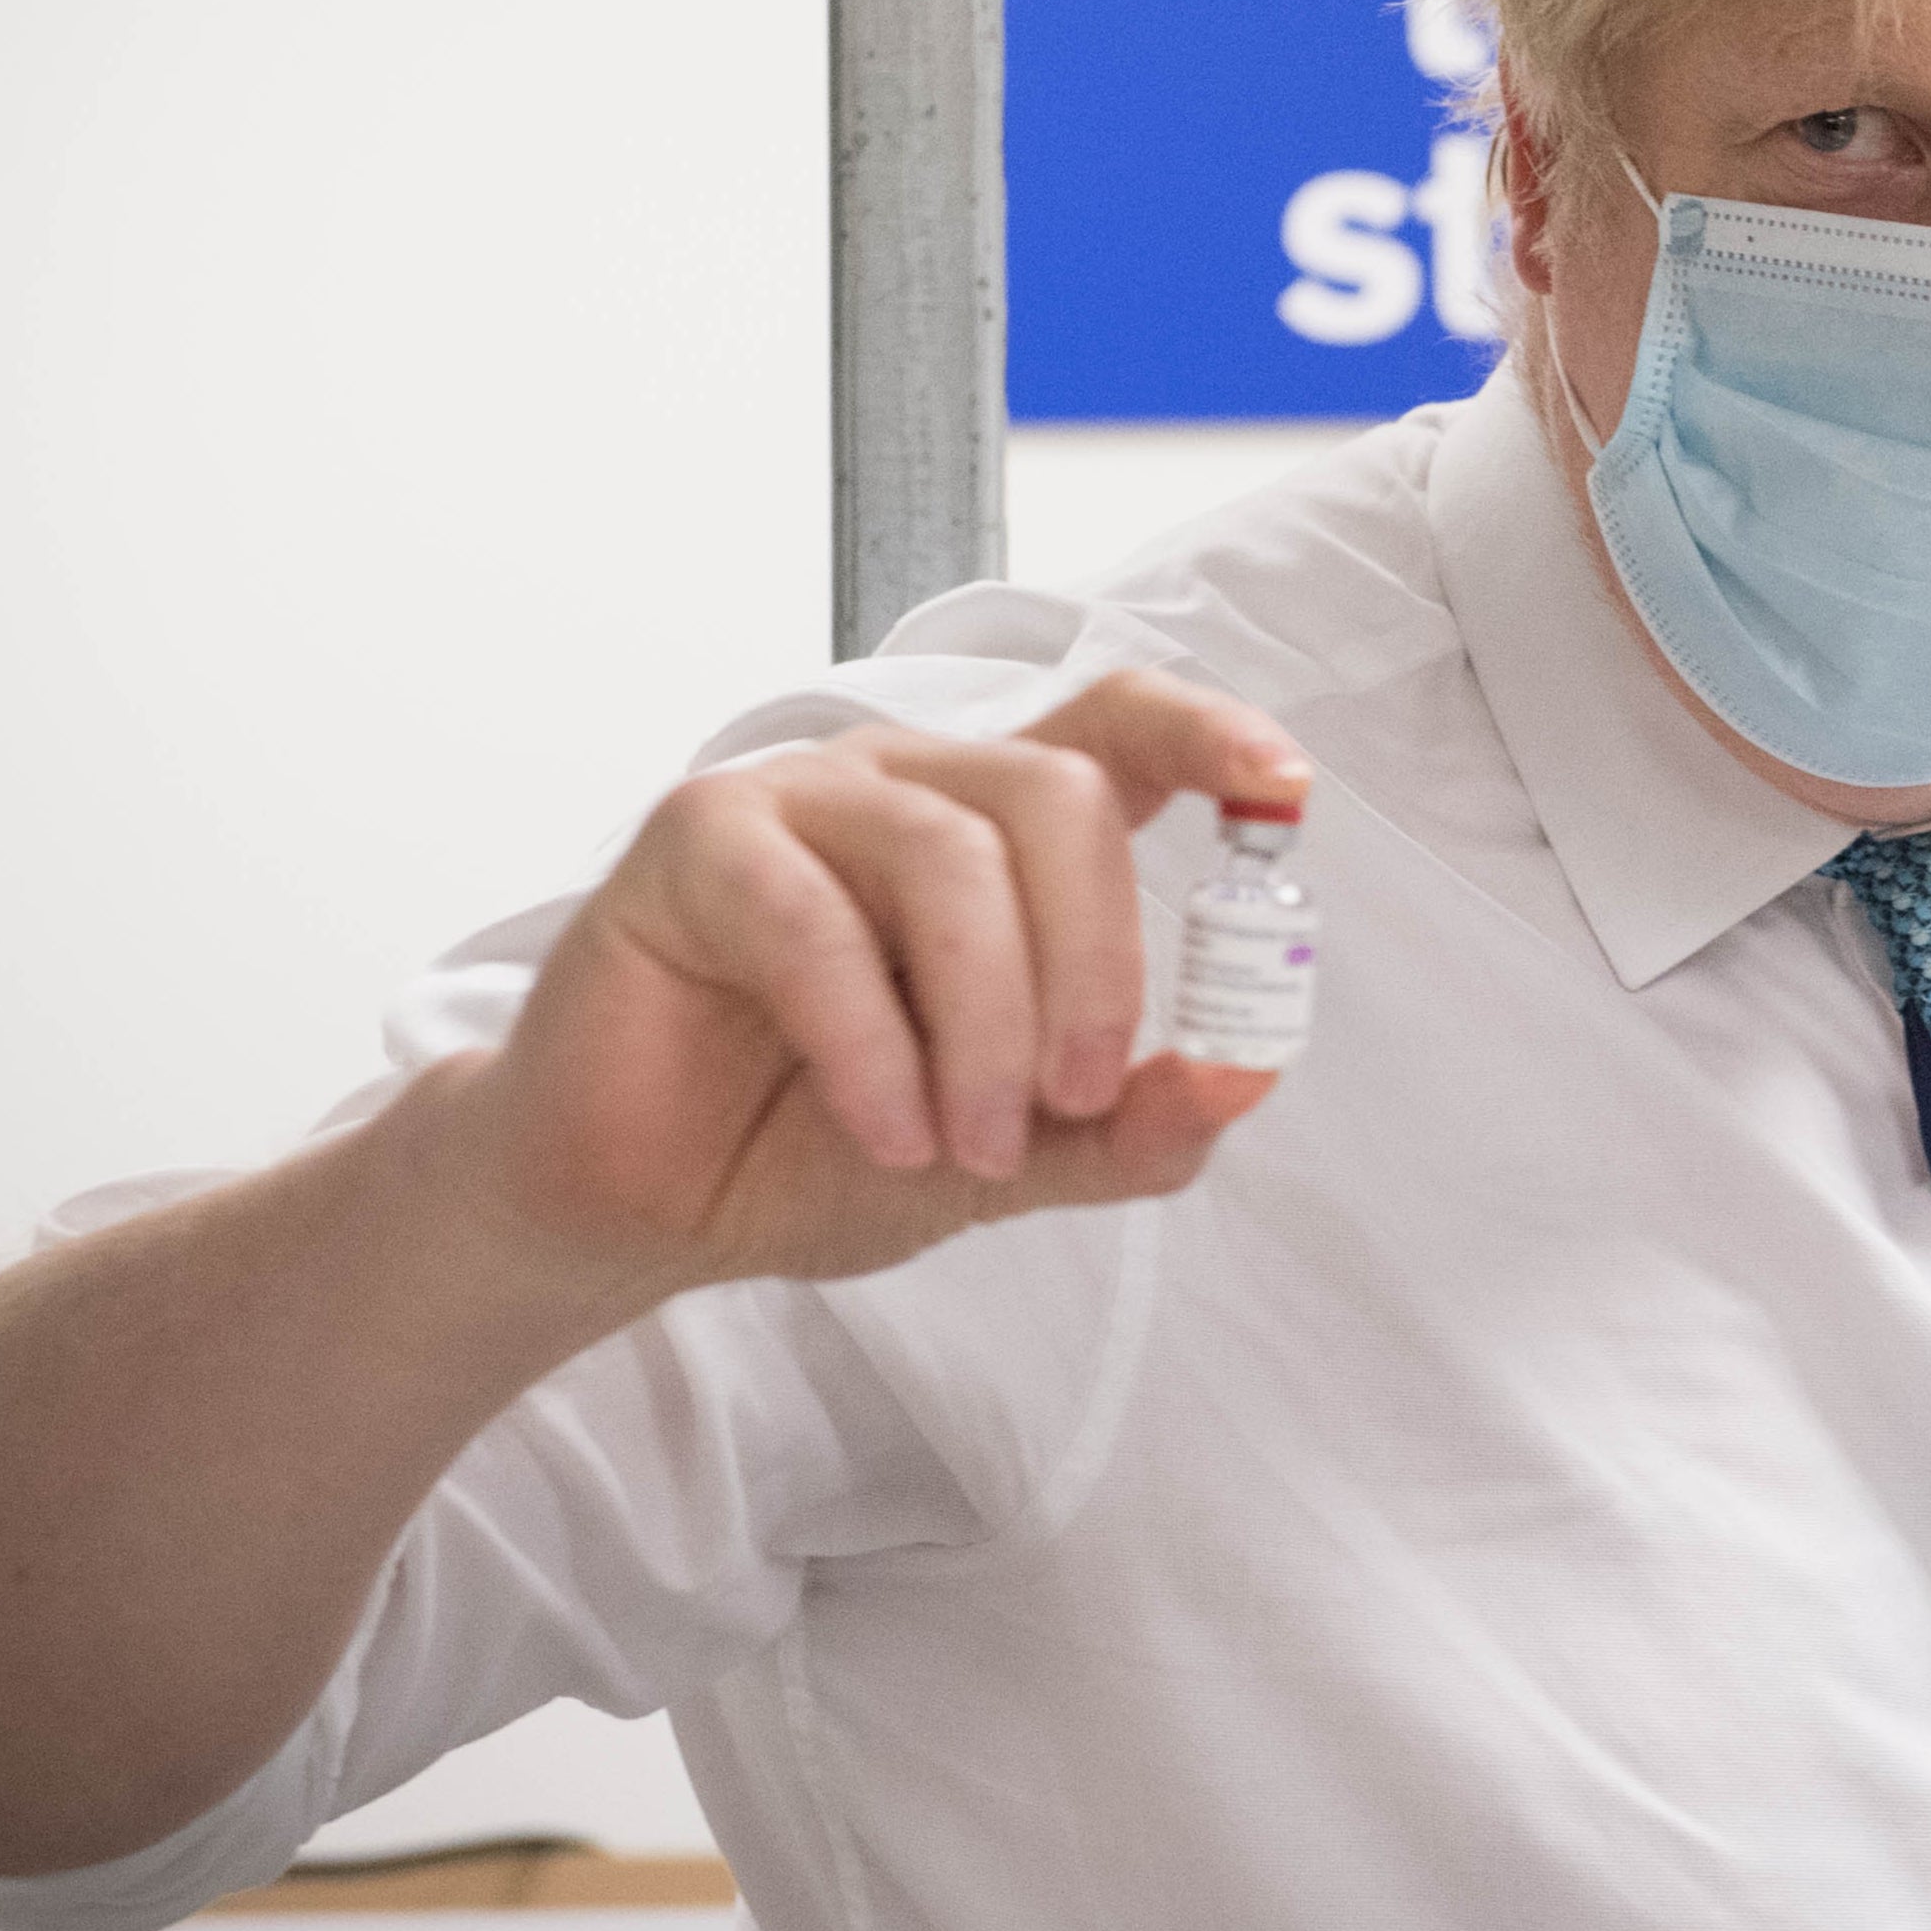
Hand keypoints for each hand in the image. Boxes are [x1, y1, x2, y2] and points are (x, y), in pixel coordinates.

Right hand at [453, 668, 1311, 1296]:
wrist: (645, 1206)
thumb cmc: (823, 1145)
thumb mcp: (1015, 1157)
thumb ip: (1128, 1124)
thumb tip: (1246, 1078)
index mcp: (999, 831)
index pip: (1119, 724)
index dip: (1209, 733)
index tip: (1285, 785)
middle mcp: (910, 787)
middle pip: (1061, 796)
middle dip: (1095, 964)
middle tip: (1074, 1100)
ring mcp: (800, 799)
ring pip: (950, 855)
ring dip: (985, 1022)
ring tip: (969, 1142)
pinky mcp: (698, 842)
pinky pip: (815, 917)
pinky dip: (873, 1043)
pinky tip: (885, 1130)